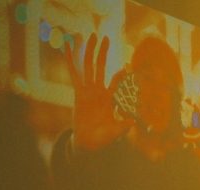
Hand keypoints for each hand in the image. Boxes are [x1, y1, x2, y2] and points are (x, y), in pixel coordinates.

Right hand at [65, 34, 133, 150]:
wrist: (88, 144)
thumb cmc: (103, 137)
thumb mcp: (116, 132)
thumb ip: (123, 126)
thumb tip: (133, 121)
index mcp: (109, 98)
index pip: (116, 81)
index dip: (121, 74)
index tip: (127, 65)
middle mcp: (98, 91)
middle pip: (101, 67)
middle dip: (103, 52)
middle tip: (105, 37)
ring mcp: (87, 91)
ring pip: (88, 66)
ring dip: (89, 51)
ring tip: (89, 36)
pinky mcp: (77, 93)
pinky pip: (74, 74)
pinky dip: (70, 61)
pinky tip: (66, 48)